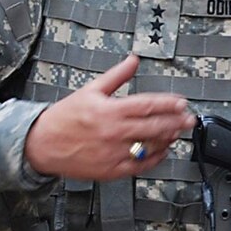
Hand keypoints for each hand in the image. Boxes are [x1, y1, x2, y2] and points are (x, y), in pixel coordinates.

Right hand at [24, 54, 195, 179]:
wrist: (41, 144)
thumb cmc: (64, 118)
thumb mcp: (91, 90)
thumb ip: (116, 75)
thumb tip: (133, 60)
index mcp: (110, 110)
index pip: (148, 105)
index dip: (169, 104)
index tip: (182, 103)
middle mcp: (114, 132)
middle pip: (155, 127)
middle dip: (176, 122)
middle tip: (189, 119)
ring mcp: (113, 153)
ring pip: (150, 147)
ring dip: (168, 139)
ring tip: (178, 133)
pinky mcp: (110, 170)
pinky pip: (139, 166)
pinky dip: (154, 159)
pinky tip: (163, 151)